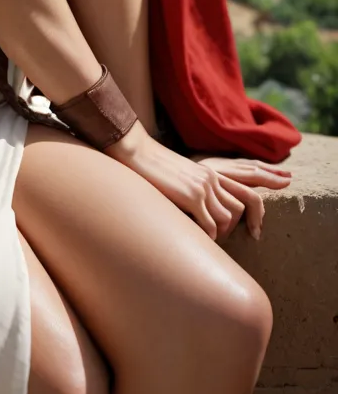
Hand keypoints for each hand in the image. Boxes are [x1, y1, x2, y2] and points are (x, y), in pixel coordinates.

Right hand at [105, 124, 290, 242]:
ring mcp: (203, 187)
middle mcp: (212, 179)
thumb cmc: (152, 168)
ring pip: (228, 218)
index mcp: (212, 173)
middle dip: (238, 227)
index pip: (248, 192)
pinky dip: (208, 236)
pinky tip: (199, 239)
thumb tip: (198, 211)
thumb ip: (193, 190)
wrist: (136, 152)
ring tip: (210, 240)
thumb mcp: (180, 177)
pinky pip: (210, 225)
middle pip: (242, 208)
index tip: (256, 231)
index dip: (257, 213)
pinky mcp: (191, 196)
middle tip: (229, 241)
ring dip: (221, 233)